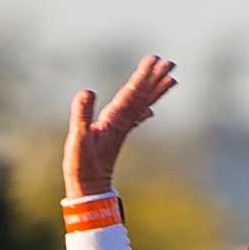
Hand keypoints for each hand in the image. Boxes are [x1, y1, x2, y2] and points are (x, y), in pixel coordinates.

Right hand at [62, 53, 177, 200]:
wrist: (89, 190)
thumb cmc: (82, 167)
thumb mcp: (78, 139)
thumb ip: (82, 115)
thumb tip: (88, 91)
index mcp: (114, 120)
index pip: (132, 92)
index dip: (144, 75)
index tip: (155, 59)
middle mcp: (122, 123)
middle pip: (143, 96)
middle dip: (155, 79)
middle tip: (170, 63)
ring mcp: (121, 130)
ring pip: (143, 106)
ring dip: (155, 91)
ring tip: (171, 79)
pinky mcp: (117, 137)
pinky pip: (135, 118)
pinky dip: (145, 109)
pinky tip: (150, 109)